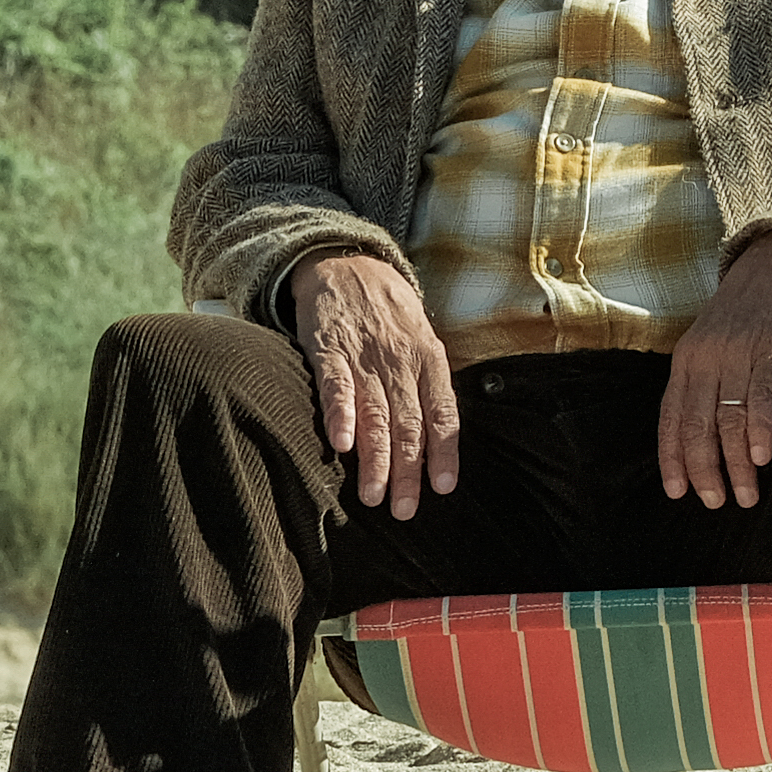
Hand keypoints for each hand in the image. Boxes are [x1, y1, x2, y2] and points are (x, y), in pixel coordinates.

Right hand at [289, 249, 460, 518]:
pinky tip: (341, 442)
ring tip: (372, 494)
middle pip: (408, 424)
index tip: (442, 487)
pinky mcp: (328, 348)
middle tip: (402, 509)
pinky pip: (335, 385)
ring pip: (375, 414)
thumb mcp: (421, 338)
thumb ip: (428, 384)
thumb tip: (438, 439)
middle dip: (406, 471)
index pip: (443, 414)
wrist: (345, 261)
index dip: (443, 452)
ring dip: (375, 458)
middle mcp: (400, 361)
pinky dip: (339, 414)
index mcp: (430, 359)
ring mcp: (364, 355)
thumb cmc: (387, 310)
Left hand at [658, 227, 771, 509]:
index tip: (678, 492)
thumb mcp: (713, 342)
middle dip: (704, 470)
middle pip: (697, 425)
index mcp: (687, 359)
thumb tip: (706, 435)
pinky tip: (762, 457)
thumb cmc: (749, 311)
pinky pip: (762, 395)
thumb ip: (705, 381)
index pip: (671, 417)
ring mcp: (740, 353)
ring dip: (736, 463)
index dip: (672, 458)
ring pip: (729, 418)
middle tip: (716, 502)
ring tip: (746, 495)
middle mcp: (707, 357)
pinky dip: (760, 429)